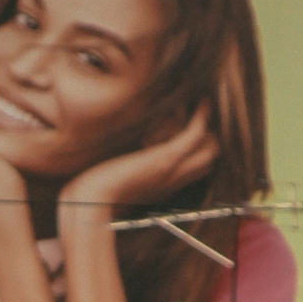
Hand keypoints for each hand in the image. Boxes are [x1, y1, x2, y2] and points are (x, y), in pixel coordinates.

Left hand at [58, 106, 217, 222]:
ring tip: (171, 119)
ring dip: (196, 127)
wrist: (92, 199)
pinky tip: (200, 102)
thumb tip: (132, 158)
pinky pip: (196, 133)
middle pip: (210, 156)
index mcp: (164, 187)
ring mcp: (173, 169)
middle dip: (204, 136)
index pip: (199, 169)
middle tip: (179, 122)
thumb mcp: (121, 181)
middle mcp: (174, 180)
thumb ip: (133, 171)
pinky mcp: (166, 157)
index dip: (200, 149)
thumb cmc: (99, 190)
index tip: (182, 131)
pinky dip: (201, 116)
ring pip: (210, 146)